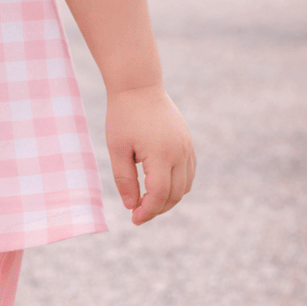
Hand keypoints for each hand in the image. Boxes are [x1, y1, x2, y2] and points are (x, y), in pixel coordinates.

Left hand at [105, 85, 195, 224]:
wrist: (138, 86)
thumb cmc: (123, 115)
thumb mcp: (117, 148)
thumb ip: (124, 179)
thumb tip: (131, 206)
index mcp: (161, 154)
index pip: (160, 194)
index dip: (148, 211)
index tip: (134, 219)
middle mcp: (179, 153)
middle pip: (175, 194)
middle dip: (157, 208)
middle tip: (138, 213)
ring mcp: (187, 148)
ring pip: (185, 186)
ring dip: (169, 199)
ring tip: (147, 201)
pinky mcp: (187, 143)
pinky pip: (188, 173)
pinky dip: (177, 185)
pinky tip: (159, 186)